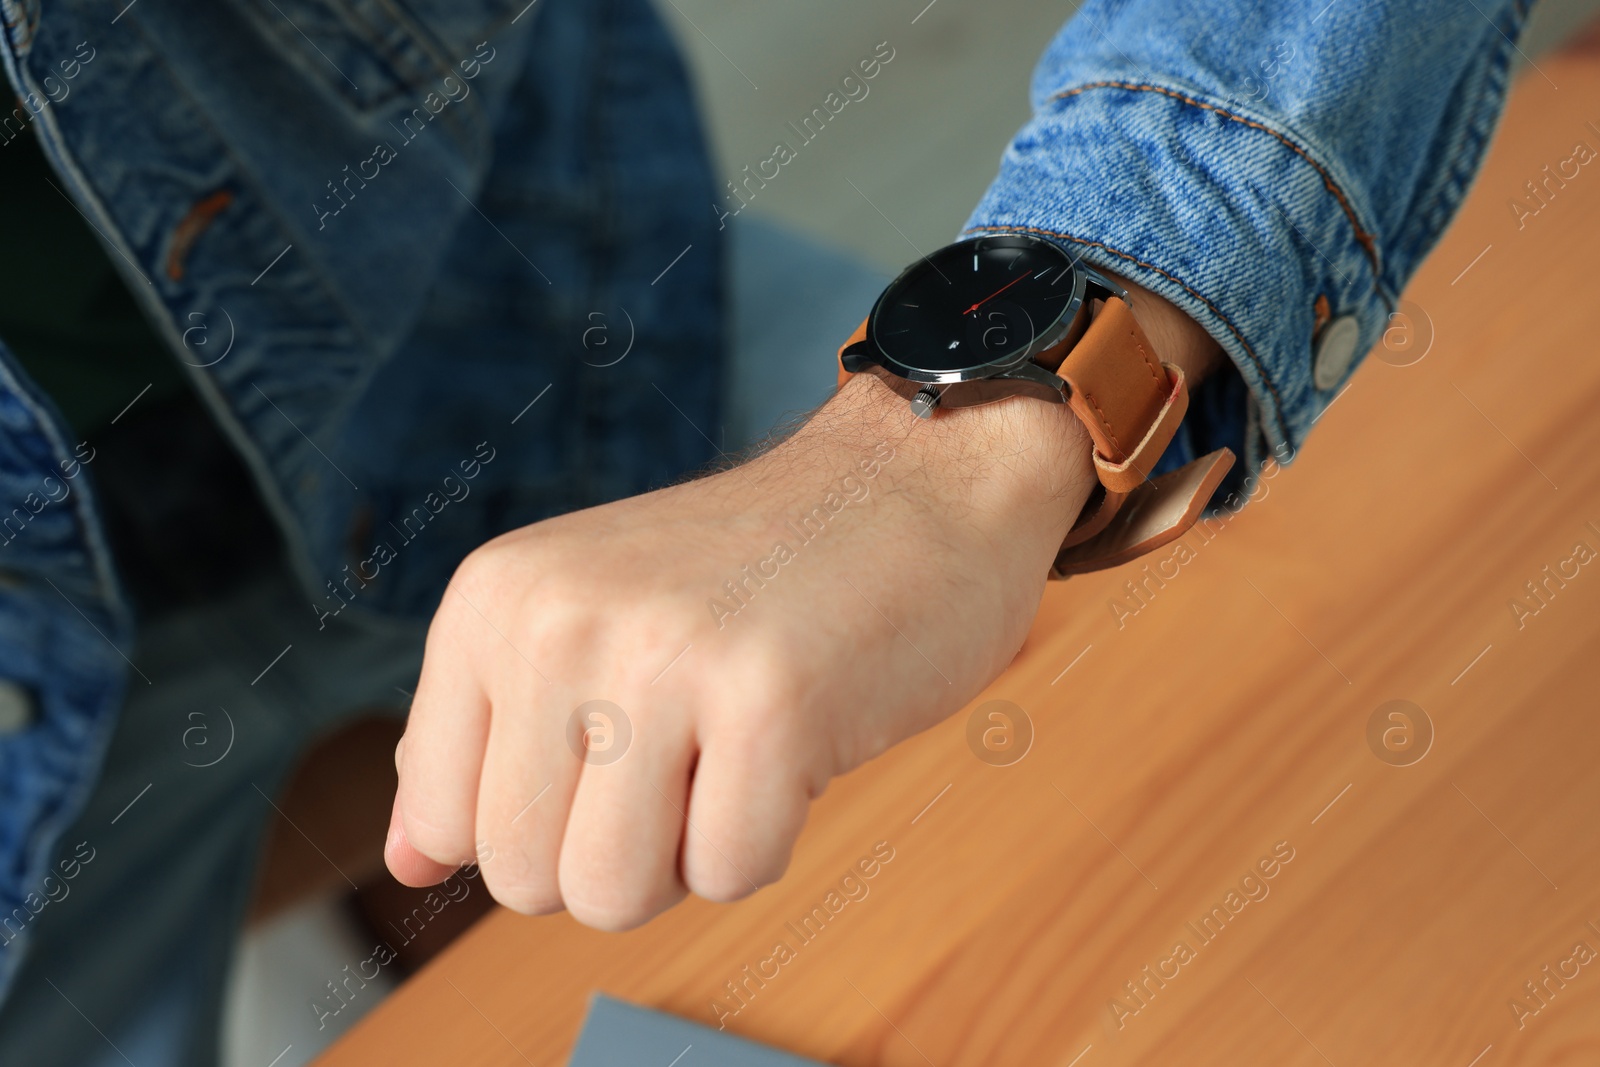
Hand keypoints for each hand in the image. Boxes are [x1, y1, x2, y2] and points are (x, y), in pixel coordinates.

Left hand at [385, 277, 1221, 929]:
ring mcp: (661, 656)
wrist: (917, 480)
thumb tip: (407, 862)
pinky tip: (797, 738)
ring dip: (689, 854)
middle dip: (617, 852)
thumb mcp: (586, 622)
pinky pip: (732, 875)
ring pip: (614, 896)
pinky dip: (773, 835)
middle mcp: (556, 621)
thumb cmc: (756, 574)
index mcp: (496, 601)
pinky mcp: (770, 700)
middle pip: (525, 879)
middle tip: (691, 748)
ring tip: (734, 746)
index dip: (545, 824)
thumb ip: (486, 737)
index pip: (446, 822)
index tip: (619, 750)